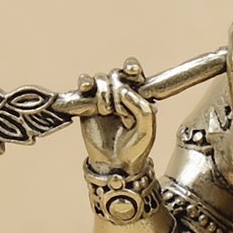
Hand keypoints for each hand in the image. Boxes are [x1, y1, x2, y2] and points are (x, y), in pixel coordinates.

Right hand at [79, 59, 155, 173]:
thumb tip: (123, 90)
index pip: (134, 73)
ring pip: (100, 79)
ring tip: (107, 113)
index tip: (131, 70)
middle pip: (116, 74)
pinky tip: (86, 86)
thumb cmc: (136, 147)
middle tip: (121, 113)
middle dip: (117, 90)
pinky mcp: (87, 104)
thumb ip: (141, 107)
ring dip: (104, 94)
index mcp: (138, 95)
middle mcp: (120, 93)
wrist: (116, 164)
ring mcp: (103, 97)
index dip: (131, 67)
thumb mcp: (147, 128)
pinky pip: (84, 85)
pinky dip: (85, 83)